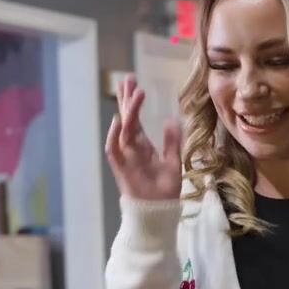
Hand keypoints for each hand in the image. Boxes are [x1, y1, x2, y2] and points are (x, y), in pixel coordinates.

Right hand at [105, 77, 182, 200]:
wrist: (159, 211)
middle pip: (126, 119)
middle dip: (126, 99)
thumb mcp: (173, 161)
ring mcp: (126, 157)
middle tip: (127, 78)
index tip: (135, 85)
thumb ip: (172, 141)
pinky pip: (114, 150)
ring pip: (122, 129)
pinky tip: (119, 120)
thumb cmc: (165, 190)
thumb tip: (170, 119)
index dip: (134, 103)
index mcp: (143, 146)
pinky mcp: (122, 168)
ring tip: (129, 93)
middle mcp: (132, 148)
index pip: (135, 119)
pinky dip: (115, 136)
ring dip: (125, 111)